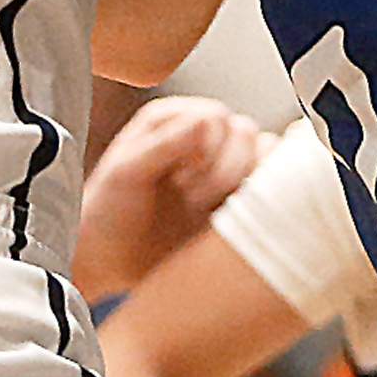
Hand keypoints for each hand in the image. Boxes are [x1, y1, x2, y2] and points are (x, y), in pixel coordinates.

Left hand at [71, 97, 264, 295]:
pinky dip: (259, 196)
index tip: (179, 178)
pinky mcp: (235, 197)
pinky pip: (269, 184)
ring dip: (241, 182)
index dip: (206, 147)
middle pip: (244, 132)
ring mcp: (221, 167)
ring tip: (205, 208)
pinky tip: (227, 216)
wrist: (110, 261)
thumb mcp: (125, 174)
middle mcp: (201, 138)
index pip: (216, 115)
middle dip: (222, 169)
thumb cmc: (107, 214)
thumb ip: (164, 144)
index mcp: (172, 120)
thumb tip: (206, 120)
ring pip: (264, 153)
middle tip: (190, 198)